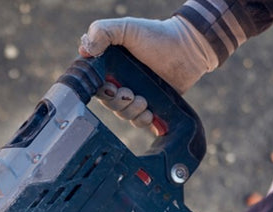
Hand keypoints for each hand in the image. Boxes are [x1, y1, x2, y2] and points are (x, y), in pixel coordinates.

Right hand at [80, 15, 213, 128]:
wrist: (188, 48)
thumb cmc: (157, 36)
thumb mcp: (126, 28)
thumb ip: (102, 32)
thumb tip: (84, 50)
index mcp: (110, 67)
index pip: (95, 85)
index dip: (100, 90)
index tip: (111, 87)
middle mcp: (121, 81)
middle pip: (108, 102)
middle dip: (118, 102)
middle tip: (130, 93)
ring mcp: (136, 94)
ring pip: (123, 114)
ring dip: (131, 111)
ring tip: (144, 101)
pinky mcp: (151, 105)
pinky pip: (140, 121)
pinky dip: (142, 120)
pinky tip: (150, 113)